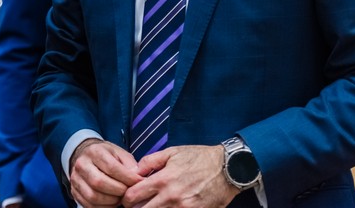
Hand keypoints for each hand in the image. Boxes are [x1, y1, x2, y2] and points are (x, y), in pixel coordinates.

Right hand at [68, 138, 143, 207]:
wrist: (87, 157)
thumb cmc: (106, 156)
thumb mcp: (119, 153)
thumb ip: (130, 164)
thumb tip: (138, 177)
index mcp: (94, 151)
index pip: (111, 167)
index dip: (127, 178)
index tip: (139, 182)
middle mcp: (82, 164)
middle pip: (99, 183)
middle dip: (119, 191)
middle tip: (128, 192)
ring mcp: (76, 179)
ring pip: (93, 196)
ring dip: (112, 201)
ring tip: (120, 197)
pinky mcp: (74, 191)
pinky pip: (89, 205)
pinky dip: (104, 207)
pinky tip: (112, 202)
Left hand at [121, 145, 237, 207]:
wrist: (228, 168)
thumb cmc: (200, 158)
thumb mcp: (172, 152)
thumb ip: (150, 161)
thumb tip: (135, 171)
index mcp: (163, 180)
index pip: (134, 196)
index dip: (126, 199)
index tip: (128, 199)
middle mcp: (171, 197)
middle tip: (137, 206)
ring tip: (153, 205)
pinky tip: (168, 207)